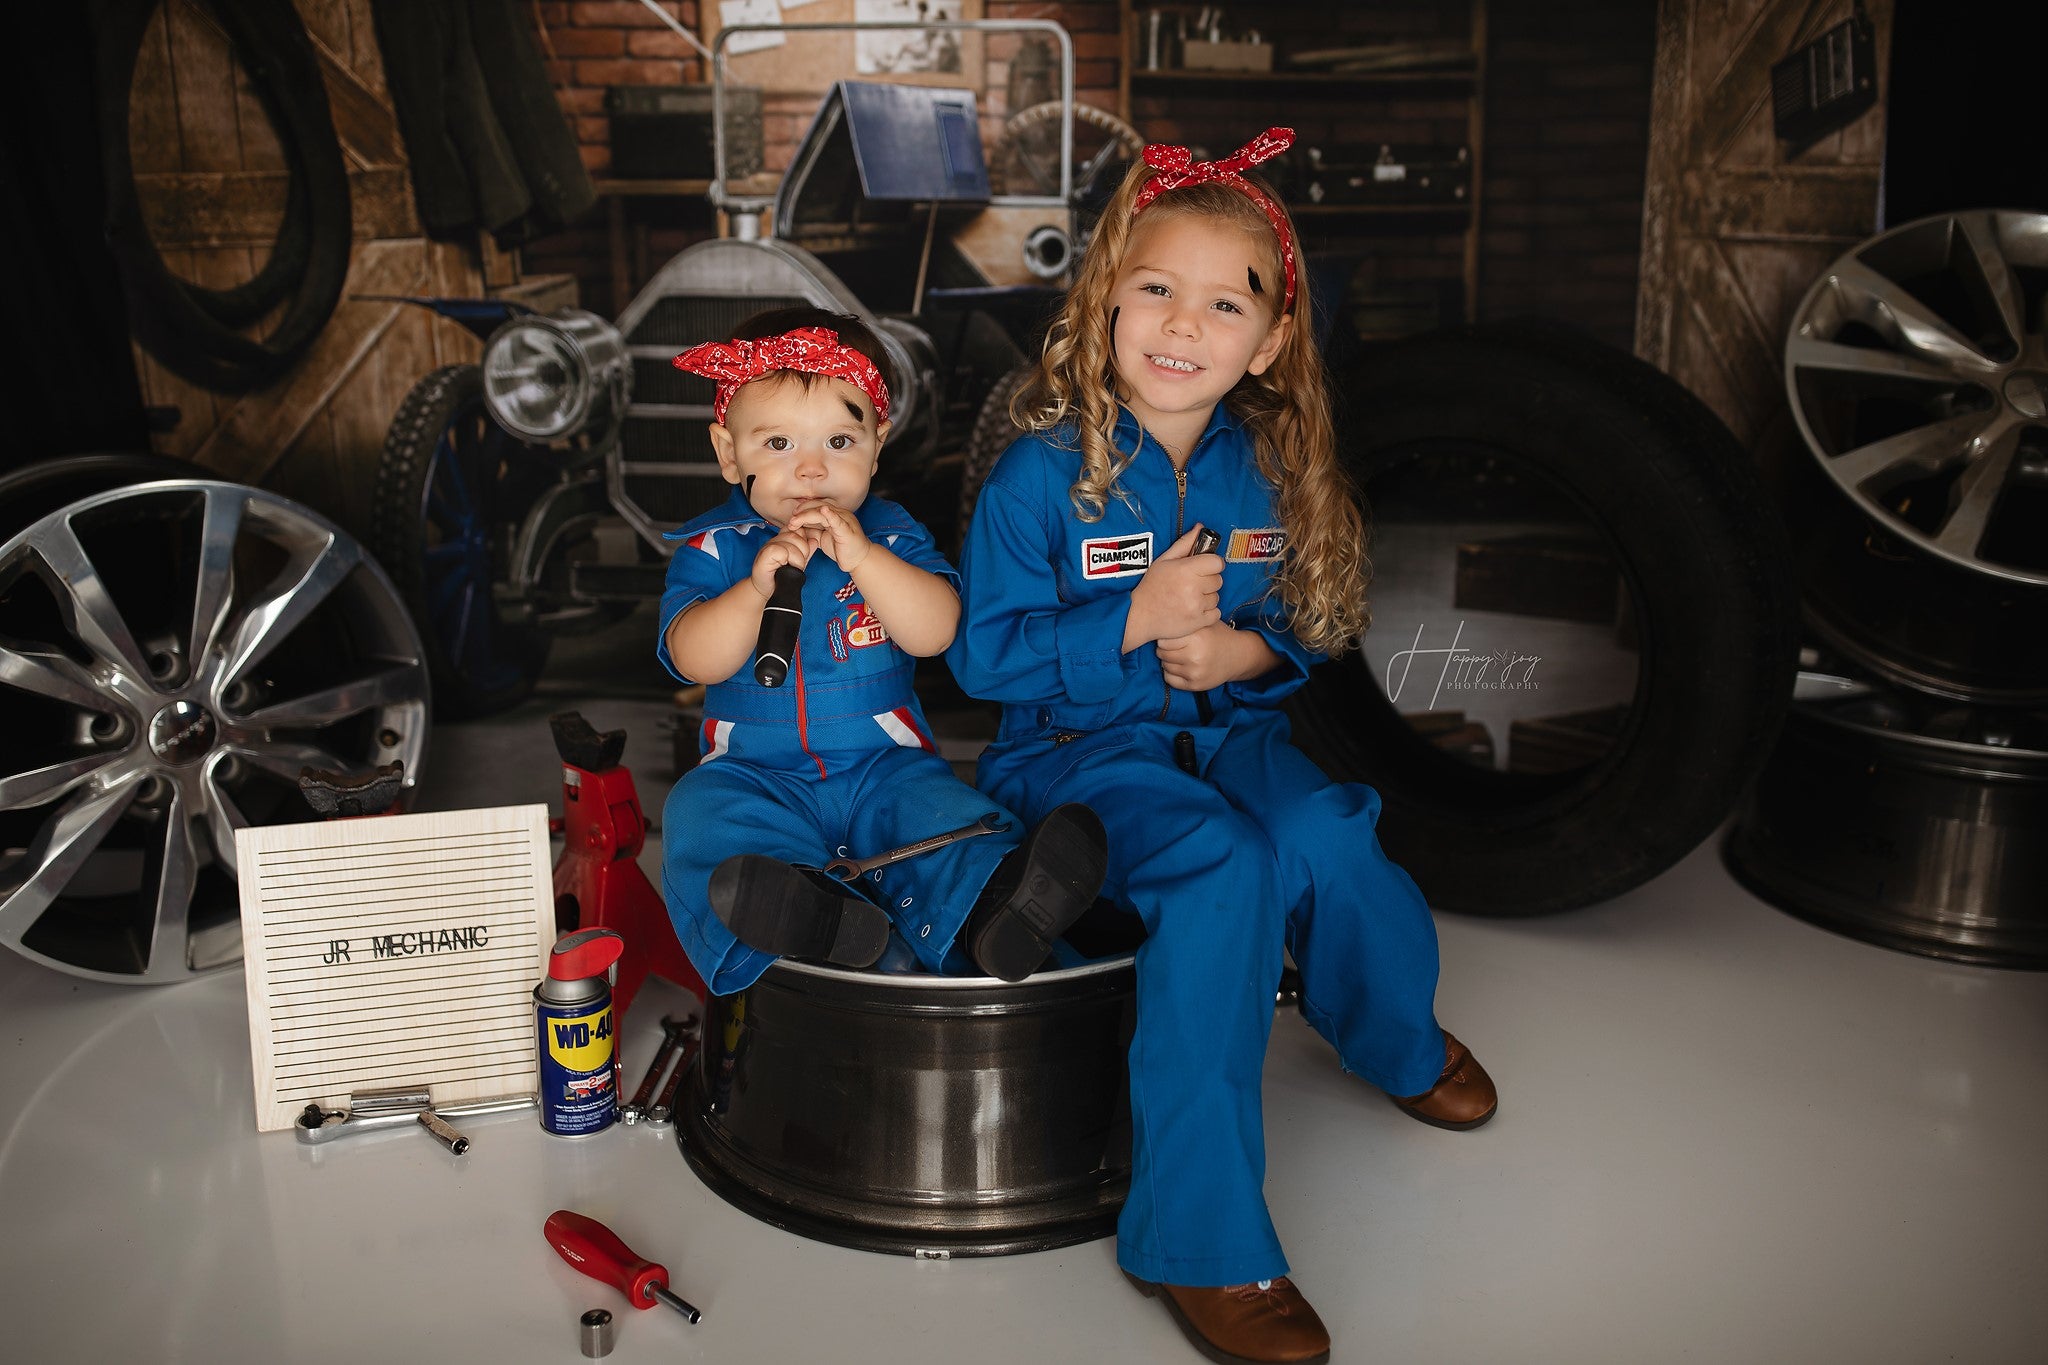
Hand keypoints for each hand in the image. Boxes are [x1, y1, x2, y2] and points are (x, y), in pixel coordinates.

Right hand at [749, 526, 817, 597]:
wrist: (765, 590)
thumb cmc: (780, 578)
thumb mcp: (797, 563)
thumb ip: (806, 552)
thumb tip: (814, 541)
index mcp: (782, 540)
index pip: (798, 530)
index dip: (804, 542)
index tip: (802, 557)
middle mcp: (774, 540)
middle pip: (796, 535)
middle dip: (804, 552)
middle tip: (798, 565)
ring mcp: (768, 546)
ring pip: (790, 542)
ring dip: (797, 558)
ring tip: (792, 568)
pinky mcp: (764, 554)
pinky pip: (781, 550)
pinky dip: (787, 560)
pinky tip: (783, 567)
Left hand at [787, 499, 870, 572]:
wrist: (858, 560)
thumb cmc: (842, 549)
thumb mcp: (822, 538)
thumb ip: (812, 531)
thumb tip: (796, 528)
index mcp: (833, 515)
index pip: (815, 506)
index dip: (802, 510)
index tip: (792, 517)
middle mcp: (839, 514)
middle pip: (817, 507)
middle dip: (802, 512)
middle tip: (791, 520)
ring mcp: (844, 521)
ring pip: (823, 513)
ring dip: (807, 516)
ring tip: (795, 521)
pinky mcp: (847, 530)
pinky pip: (838, 521)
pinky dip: (830, 515)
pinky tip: (823, 511)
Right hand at [1127, 524, 1221, 647]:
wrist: (1138, 616)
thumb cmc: (1151, 587)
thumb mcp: (1163, 561)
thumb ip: (1184, 544)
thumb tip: (1200, 527)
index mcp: (1186, 570)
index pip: (1217, 563)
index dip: (1211, 564)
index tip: (1203, 568)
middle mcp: (1193, 588)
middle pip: (1218, 580)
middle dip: (1207, 581)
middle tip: (1191, 584)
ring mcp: (1196, 607)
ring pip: (1216, 597)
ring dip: (1206, 597)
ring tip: (1189, 598)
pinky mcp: (1198, 622)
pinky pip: (1216, 613)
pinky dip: (1207, 612)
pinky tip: (1192, 610)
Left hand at [1157, 622, 1251, 691]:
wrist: (1238, 656)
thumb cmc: (1217, 636)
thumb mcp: (1205, 623)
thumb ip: (1185, 623)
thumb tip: (1159, 624)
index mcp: (1197, 638)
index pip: (1163, 640)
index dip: (1165, 637)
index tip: (1171, 636)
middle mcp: (1195, 656)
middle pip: (1162, 653)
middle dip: (1164, 649)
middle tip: (1174, 647)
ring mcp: (1195, 672)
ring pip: (1164, 666)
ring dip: (1168, 661)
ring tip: (1179, 656)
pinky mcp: (1195, 685)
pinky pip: (1169, 679)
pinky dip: (1171, 673)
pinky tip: (1180, 667)